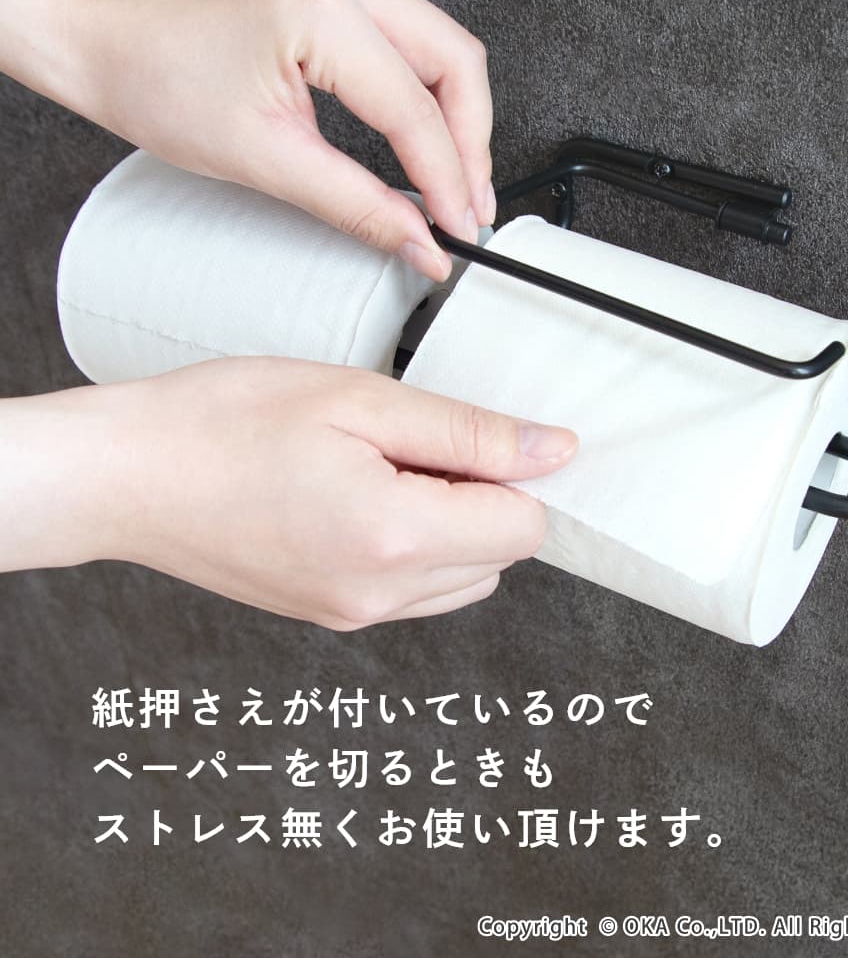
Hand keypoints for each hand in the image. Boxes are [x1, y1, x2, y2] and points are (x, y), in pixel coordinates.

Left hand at [0, 0, 494, 279]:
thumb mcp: (266, 160)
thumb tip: (419, 243)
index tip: (457, 233)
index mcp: (319, 9)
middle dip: (471, 146)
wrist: (112, 47)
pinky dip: (431, 103)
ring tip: (456, 187)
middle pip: (455, 64)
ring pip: (444, 52)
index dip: (445, 181)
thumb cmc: (162, 84)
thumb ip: (356, 206)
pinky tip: (429, 146)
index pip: (413, 110)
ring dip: (460, 124)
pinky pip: (415, 48)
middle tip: (469, 210)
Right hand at [0, 359, 576, 628]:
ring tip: (379, 471)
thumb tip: (553, 451)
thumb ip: (469, 433)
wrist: (126, 476)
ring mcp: (352, 615)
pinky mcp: (329, 615)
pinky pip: (413, 590)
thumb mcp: (359, 401)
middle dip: (482, 499)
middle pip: (499, 556)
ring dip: (450, 524)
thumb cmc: (223, 423)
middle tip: (410, 445)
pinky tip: (358, 499)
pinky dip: (412, 547)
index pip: (524, 528)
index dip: (512, 474)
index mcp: (395, 540)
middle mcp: (380, 596)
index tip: (468, 437)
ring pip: (461, 577)